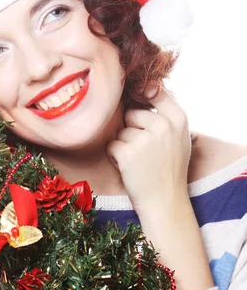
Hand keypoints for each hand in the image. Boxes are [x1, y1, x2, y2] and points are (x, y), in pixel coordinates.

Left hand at [107, 87, 190, 214]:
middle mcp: (163, 126)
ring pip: (120, 131)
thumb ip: (165, 113)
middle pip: (131, 113)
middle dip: (132, 129)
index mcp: (178, 119)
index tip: (138, 102)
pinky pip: (111, 145)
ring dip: (124, 145)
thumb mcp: (178, 136)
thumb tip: (145, 87)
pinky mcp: (128, 154)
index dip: (142, 96)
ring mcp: (145, 139)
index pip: (155, 91)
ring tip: (138, 161)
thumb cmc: (169, 168)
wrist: (165, 202)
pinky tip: (129, 168)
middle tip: (144, 150)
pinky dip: (115, 156)